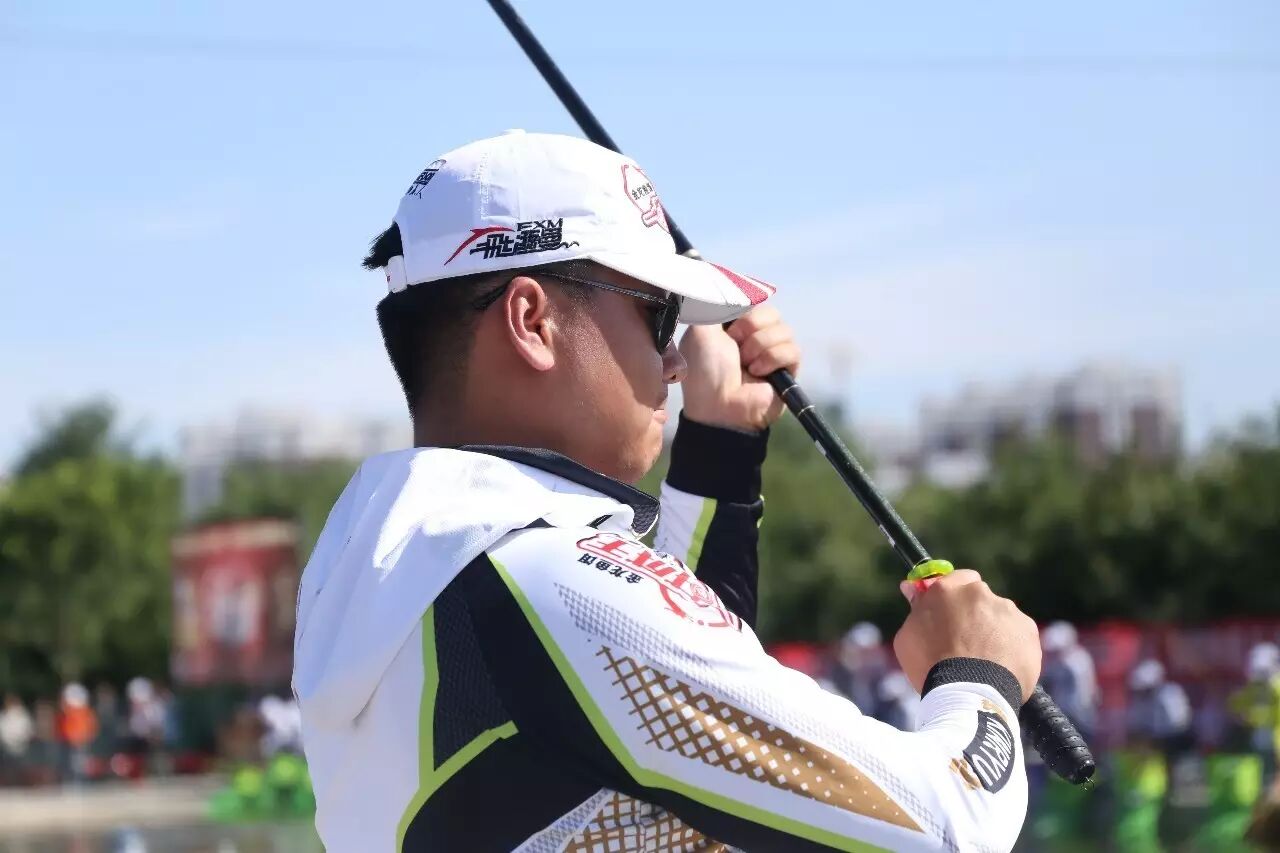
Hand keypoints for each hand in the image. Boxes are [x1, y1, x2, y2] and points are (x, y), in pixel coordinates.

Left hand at [678, 306, 800, 431]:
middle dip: (750, 327)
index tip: (730, 323)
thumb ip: (715, 303)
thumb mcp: (702, 330)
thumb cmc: (704, 372)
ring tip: (746, 365)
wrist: (719, 407)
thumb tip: (730, 284)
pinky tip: (758, 373)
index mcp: (733, 325)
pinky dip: (772, 360)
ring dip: (759, 346)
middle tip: (735, 347)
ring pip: (783, 329)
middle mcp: (754, 337)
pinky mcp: (788, 369)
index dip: (743, 308)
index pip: (752, 300)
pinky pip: (792, 349)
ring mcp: (772, 352)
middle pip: (769, 311)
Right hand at [892, 570, 1040, 703]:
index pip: (957, 578)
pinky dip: (1012, 648)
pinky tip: (1000, 668)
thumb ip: (916, 608)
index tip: (951, 611)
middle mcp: (980, 593)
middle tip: (966, 642)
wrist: (969, 694)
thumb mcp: (908, 636)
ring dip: (994, 632)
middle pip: (980, 599)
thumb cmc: (931, 667)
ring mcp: (1007, 611)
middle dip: (975, 615)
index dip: (955, 596)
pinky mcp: (1028, 631)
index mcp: (948, 589)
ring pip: (1001, 618)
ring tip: (984, 663)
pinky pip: (1019, 636)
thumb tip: (913, 589)